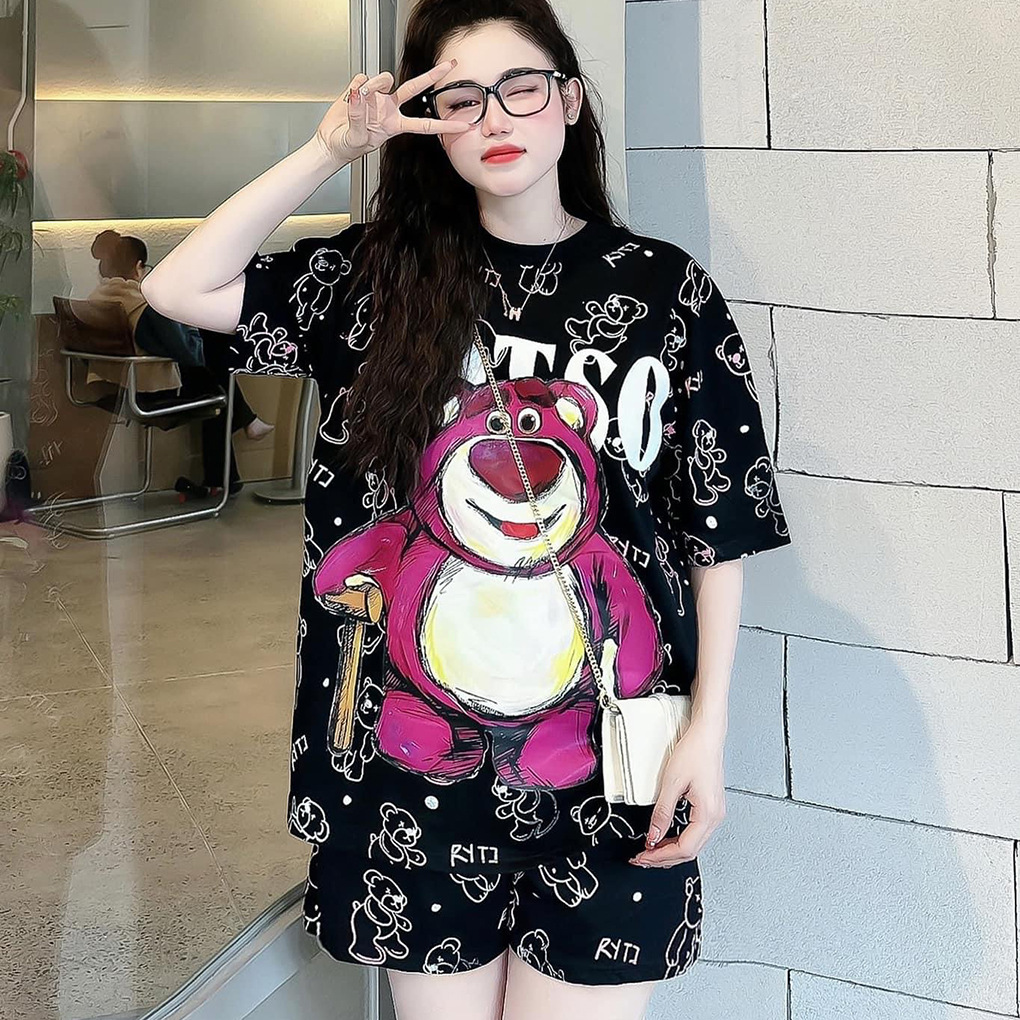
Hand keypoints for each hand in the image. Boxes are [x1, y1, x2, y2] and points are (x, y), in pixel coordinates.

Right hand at [314, 61, 470, 164]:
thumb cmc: (348, 147)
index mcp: (394, 125)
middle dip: (432, 76)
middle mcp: (389, 108)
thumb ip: (359, 116)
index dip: (444, 125)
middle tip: (449, 65)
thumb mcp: (357, 138)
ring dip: (374, 84)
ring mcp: (376, 97)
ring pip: (384, 79)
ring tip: (360, 97)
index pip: (424, 125)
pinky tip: (351, 95)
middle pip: (414, 88)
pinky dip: (356, 85)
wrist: (330, 143)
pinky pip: (362, 78)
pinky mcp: (361, 88)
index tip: (463, 126)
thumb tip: (360, 94)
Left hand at [629, 716, 726, 867]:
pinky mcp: (710, 807)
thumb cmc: (695, 752)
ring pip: (693, 843)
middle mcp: (715, 817)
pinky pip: (695, 832)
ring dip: (671, 850)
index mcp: (708, 814)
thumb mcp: (671, 783)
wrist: (707, 735)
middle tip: (642, 858)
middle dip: (664, 858)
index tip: (643, 857)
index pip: (684, 848)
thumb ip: (662, 812)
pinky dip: (678, 839)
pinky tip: (665, 837)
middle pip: (689, 850)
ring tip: (650, 851)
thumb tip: (654, 837)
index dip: (661, 856)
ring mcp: (715, 812)